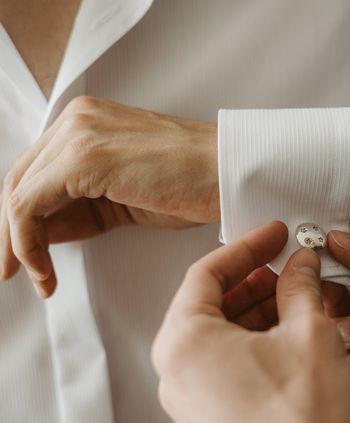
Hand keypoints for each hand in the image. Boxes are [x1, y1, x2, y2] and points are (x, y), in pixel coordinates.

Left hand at [0, 96, 217, 296]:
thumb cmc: (196, 184)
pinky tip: (43, 270)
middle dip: (12, 233)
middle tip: (15, 270)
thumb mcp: (127, 196)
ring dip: (20, 244)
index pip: (35, 173)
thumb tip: (44, 234)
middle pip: (19, 181)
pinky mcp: (82, 158)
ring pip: (17, 195)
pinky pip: (29, 207)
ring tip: (38, 278)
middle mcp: (76, 120)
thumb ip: (84, 205)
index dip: (22, 219)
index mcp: (87, 122)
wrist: (232, 171)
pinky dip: (28, 244)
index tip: (23, 255)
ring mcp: (77, 135)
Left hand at [151, 222, 349, 422]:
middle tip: (292, 271)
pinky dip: (263, 346)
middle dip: (260, 283)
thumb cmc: (304, 422)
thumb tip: (300, 266)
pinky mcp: (217, 420)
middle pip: (216, 305)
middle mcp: (180, 374)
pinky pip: (233, 367)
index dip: (248, 246)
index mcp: (186, 343)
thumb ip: (300, 286)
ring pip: (228, 337)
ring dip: (267, 315)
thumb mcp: (310, 332)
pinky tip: (298, 340)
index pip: (209, 273)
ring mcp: (196, 401)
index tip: (273, 235)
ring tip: (305, 306)